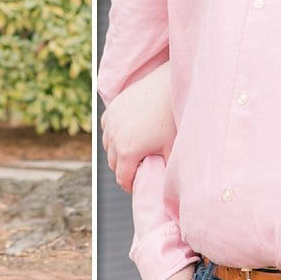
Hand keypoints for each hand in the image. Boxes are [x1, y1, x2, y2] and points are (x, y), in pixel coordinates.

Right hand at [101, 64, 176, 191]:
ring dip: (117, 151)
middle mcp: (114, 137)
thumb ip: (164, 173)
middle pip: (113, 163)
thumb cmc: (173, 119)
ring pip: (108, 145)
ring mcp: (111, 121)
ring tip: (134, 151)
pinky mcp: (112, 107)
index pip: (122, 179)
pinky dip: (114, 133)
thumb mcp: (171, 150)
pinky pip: (107, 127)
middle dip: (124, 169)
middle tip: (138, 168)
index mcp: (128, 151)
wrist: (169, 86)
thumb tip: (166, 192)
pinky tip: (128, 133)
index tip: (139, 186)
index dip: (131, 186)